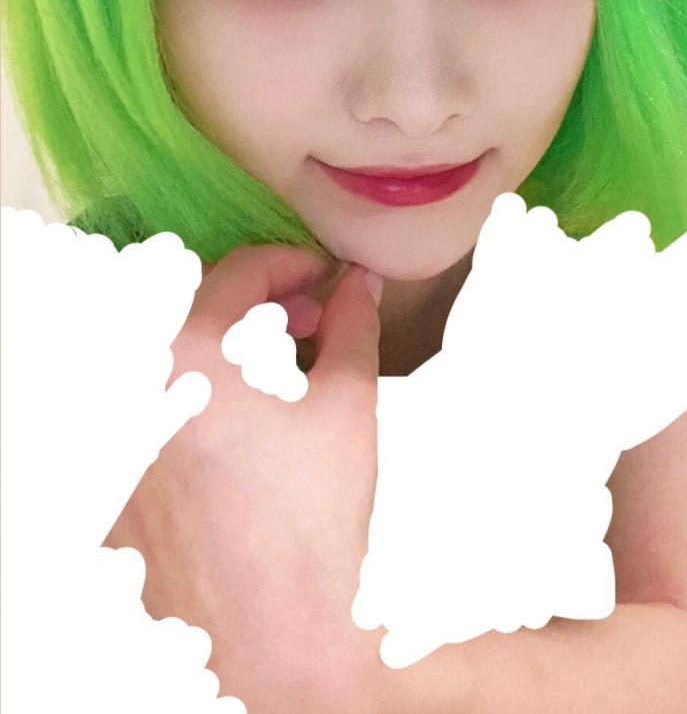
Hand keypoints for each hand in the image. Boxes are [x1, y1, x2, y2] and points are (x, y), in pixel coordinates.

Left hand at [103, 244, 384, 713]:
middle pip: (198, 307)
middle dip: (259, 302)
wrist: (273, 633)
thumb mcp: (348, 403)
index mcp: (189, 355)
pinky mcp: (118, 479)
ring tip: (280, 370)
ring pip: (176, 357)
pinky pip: (159, 407)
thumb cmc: (313, 517)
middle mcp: (139, 386)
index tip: (325, 278)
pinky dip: (199, 394)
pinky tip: (243, 422)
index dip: (293, 263)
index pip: (239, 271)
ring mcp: (123, 434)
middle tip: (310, 320)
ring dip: (228, 345)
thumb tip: (359, 284)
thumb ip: (353, 325)